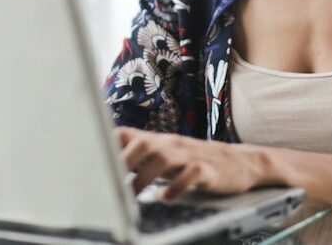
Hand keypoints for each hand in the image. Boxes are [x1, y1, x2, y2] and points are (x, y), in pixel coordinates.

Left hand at [115, 127, 269, 199]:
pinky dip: (177, 187)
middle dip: (124, 161)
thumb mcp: (167, 157)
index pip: (128, 134)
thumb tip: (106, 168)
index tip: (90, 161)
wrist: (241, 162)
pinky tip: (166, 197)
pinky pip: (192, 174)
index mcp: (159, 142)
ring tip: (132, 195)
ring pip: (164, 157)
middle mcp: (173, 144)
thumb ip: (141, 159)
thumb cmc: (196, 162)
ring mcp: (191, 155)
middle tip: (110, 182)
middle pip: (143, 143)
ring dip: (144, 177)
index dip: (108, 145)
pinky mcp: (209, 170)